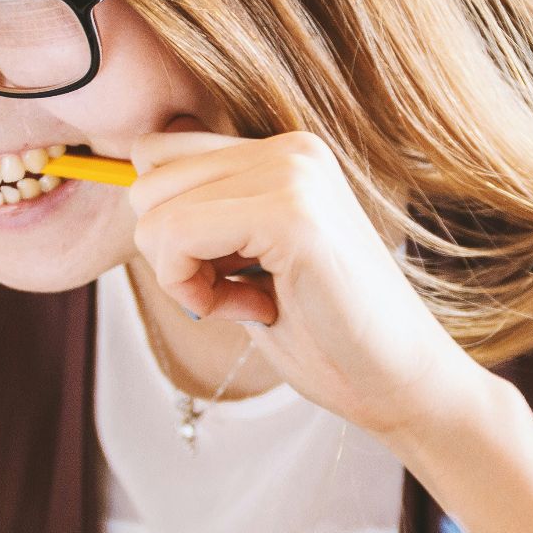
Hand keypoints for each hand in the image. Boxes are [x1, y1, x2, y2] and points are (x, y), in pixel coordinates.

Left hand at [128, 121, 477, 437]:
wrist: (401, 383)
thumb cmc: (325, 335)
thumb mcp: (250, 259)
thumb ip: (207, 215)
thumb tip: (131, 184)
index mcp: (284, 152)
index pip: (159, 153)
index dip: (168, 226)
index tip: (223, 273)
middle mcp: (290, 148)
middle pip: (146, 179)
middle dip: (169, 252)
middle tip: (235, 292)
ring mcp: (294, 174)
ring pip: (154, 210)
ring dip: (182, 275)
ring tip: (250, 300)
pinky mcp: (292, 214)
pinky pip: (176, 237)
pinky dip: (193, 290)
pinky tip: (252, 310)